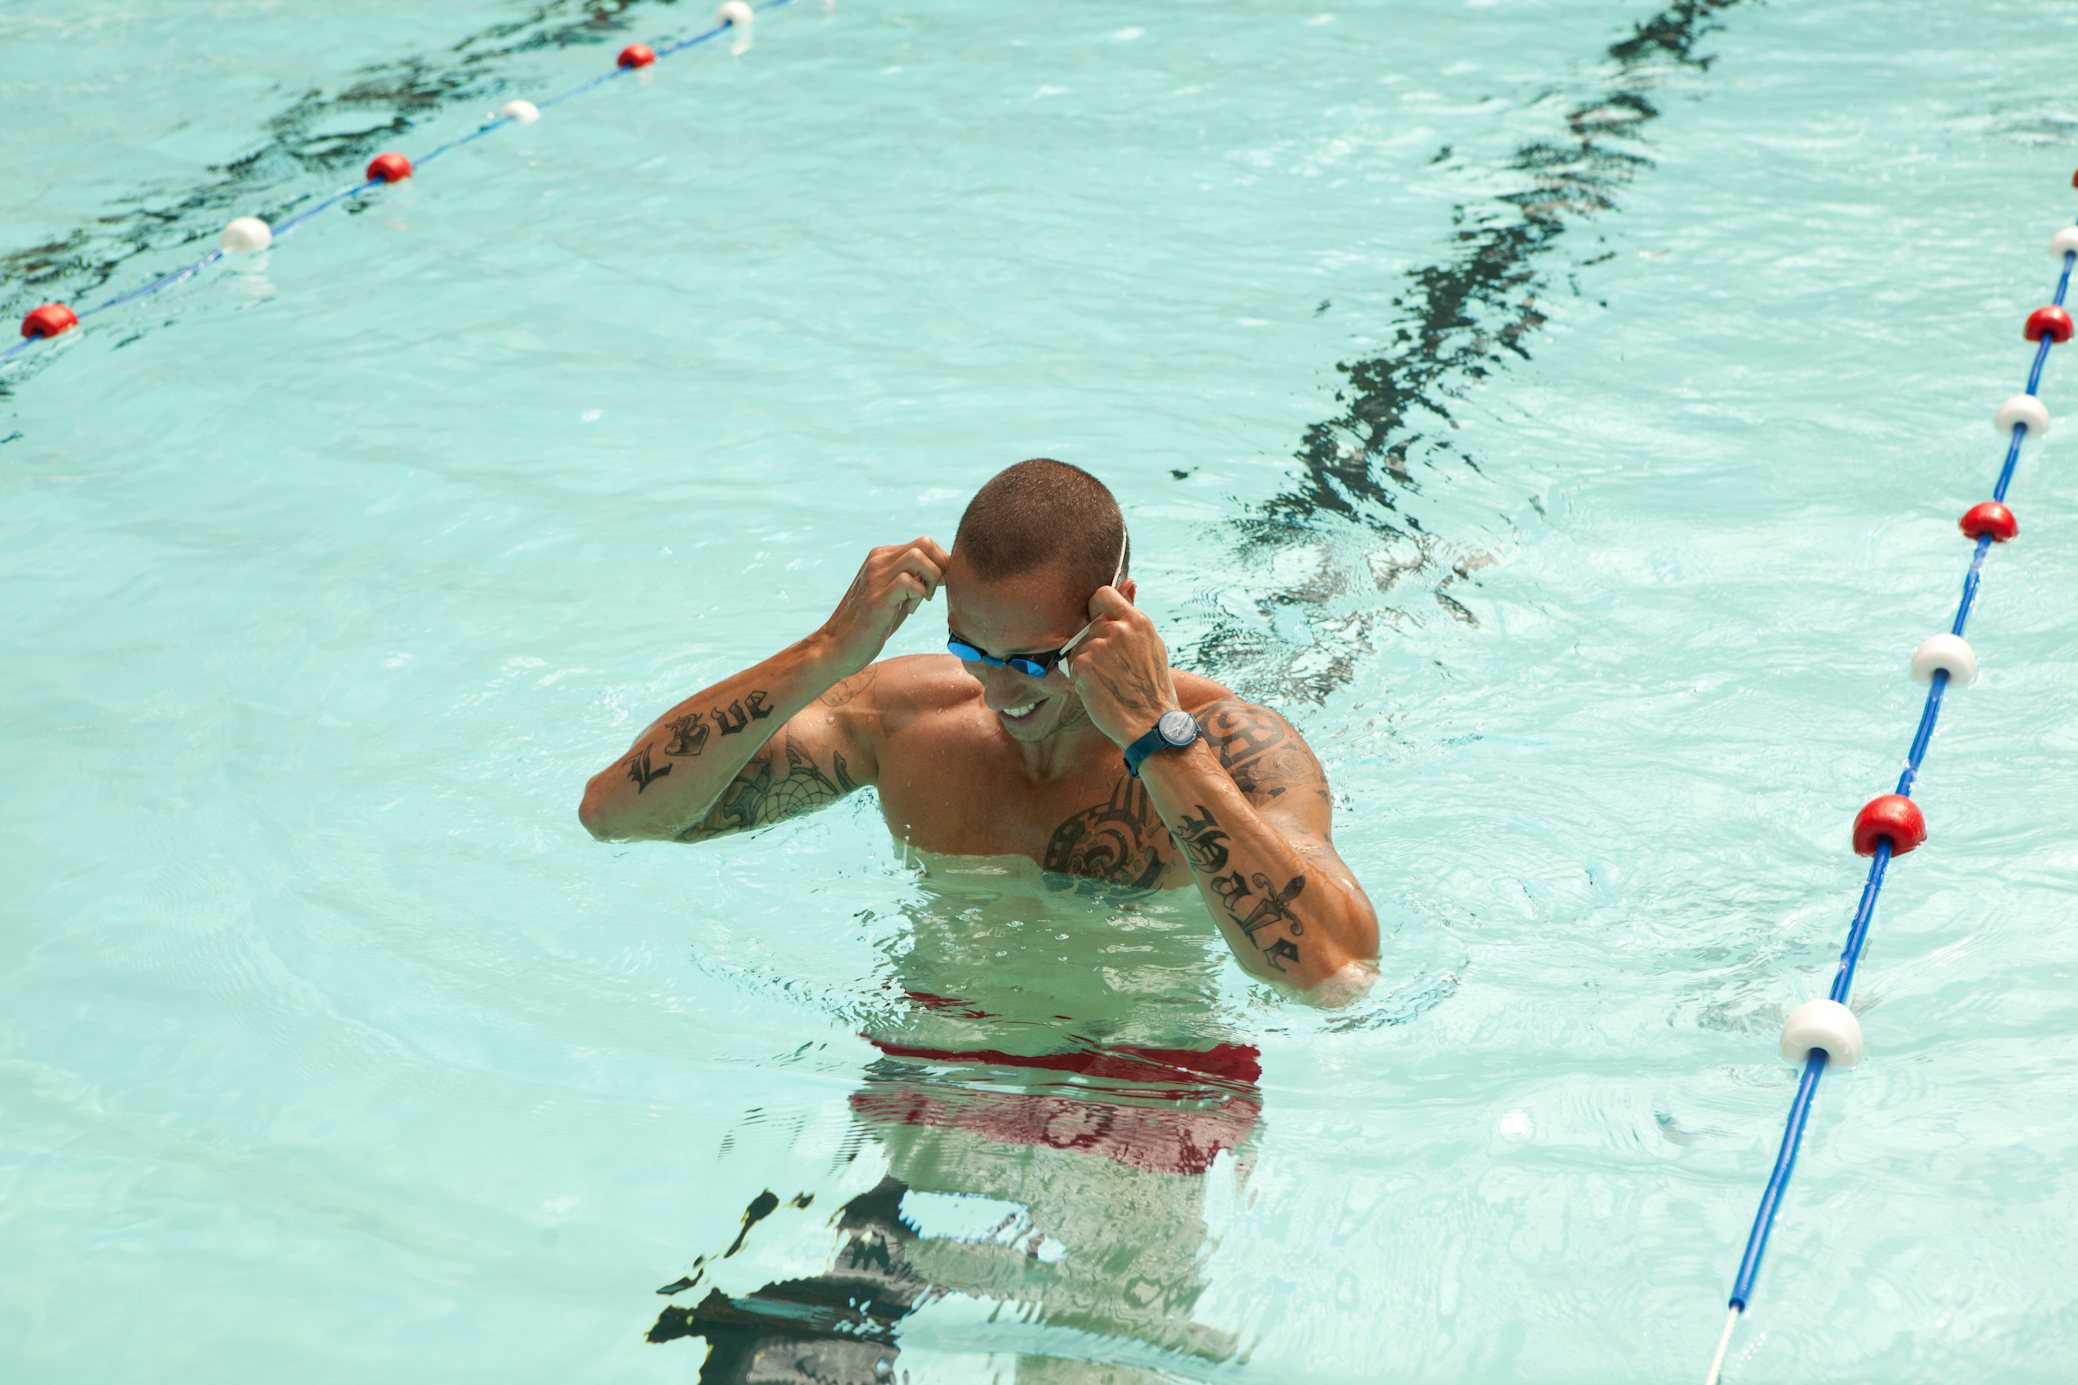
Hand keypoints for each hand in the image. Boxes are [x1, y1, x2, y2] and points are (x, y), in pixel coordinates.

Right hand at [816, 537, 950, 676]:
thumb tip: (944, 570)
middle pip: (924, 543)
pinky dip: (918, 595)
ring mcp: (876, 577)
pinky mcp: (877, 597)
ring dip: (930, 579)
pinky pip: (908, 582)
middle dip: (940, 567)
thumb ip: (913, 578)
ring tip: (922, 600)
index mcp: (882, 556)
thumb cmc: (871, 623)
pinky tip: (909, 610)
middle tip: (934, 591)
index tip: (938, 586)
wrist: (838, 645)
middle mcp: (878, 560)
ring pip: (917, 557)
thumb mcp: (895, 593)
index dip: (940, 563)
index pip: (924, 543)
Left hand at [1063, 586, 1180, 747]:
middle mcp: (1116, 629)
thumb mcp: (1151, 645)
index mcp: (1136, 621)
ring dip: (1088, 664)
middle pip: (1090, 626)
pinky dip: (1082, 679)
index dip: (1097, 607)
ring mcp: (1098, 646)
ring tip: (1110, 682)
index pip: (1103, 594)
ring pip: (1080, 648)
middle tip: (1113, 669)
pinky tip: (1101, 691)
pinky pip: (1073, 666)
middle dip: (1095, 644)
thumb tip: (1128, 583)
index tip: (1100, 621)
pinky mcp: (1082, 665)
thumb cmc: (1152, 687)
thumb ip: (1133, 615)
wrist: (1150, 722)